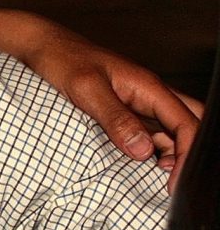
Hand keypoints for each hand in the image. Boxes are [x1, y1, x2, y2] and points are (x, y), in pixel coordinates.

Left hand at [0, 7, 201, 192]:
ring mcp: (136, 100)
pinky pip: (147, 130)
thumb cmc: (61, 59)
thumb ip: (115, 118)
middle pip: (189, 123)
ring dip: (169, 152)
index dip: (188, 154)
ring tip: (153, 178)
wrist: (40, 46)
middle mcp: (148, 93)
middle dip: (188, 152)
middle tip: (169, 180)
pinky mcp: (121, 107)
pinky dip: (149, 148)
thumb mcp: (86, 89)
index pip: (187, 122)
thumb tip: (144, 151)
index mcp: (147, 85)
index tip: (173, 182)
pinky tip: (135, 163)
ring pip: (171, 129)